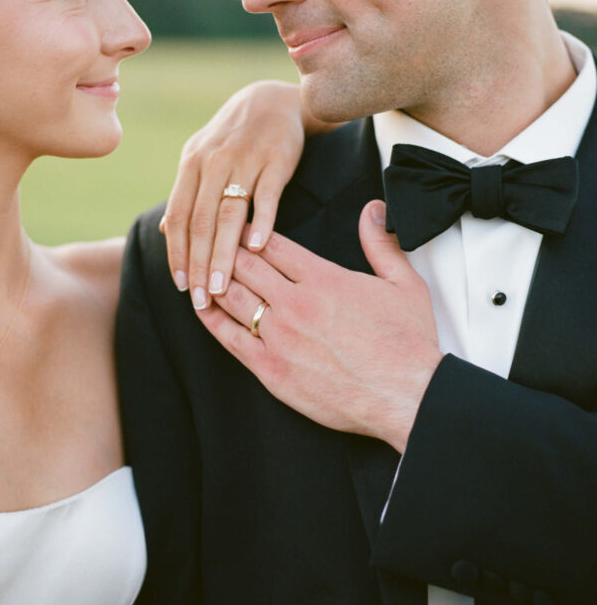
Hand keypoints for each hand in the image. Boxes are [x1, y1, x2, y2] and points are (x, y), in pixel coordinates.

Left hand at [162, 81, 304, 307]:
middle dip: (198, 264)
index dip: (176, 253)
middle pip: (200, 222)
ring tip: (222, 288)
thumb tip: (162, 231)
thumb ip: (185, 194)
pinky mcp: (277, 160)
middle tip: (201, 300)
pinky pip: (266, 195)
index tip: (181, 287)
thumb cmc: (234, 137)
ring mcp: (245, 160)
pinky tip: (256, 249)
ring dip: (223, 254)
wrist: (273, 101)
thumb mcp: (201, 158)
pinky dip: (261, 222)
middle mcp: (213, 162)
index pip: (178, 216)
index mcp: (191, 164)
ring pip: (228, 215)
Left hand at [195, 201, 441, 452]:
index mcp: (322, 278)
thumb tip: (373, 209)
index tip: (237, 223)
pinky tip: (201, 307)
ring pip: (231, 297)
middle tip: (208, 239)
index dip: (250, 231)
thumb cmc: (408, 343)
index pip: (271, 244)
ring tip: (197, 268)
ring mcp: (280, 337)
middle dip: (224, 249)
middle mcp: (295, 302)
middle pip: (244, 265)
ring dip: (211, 280)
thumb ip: (381, 243)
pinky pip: (230, 338)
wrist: (407, 396)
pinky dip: (212, 319)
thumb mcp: (403, 283)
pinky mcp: (271, 370)